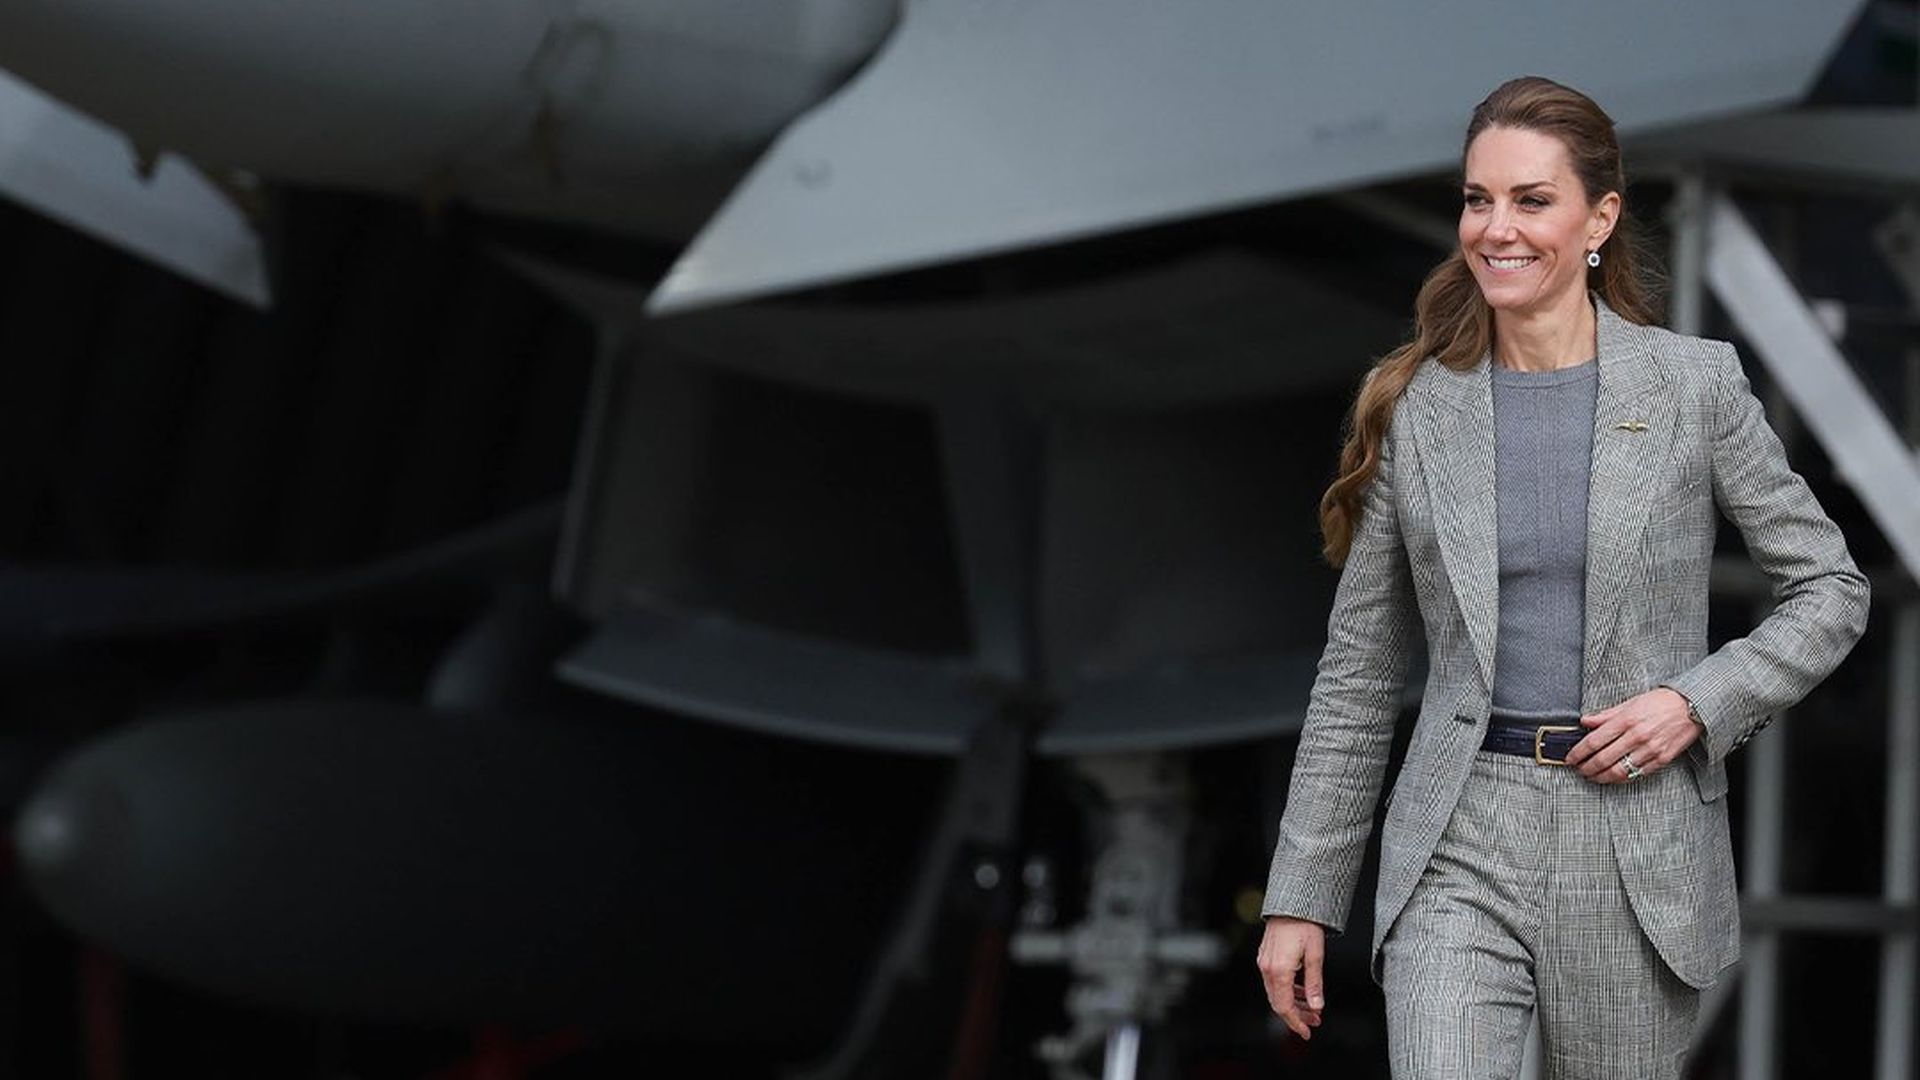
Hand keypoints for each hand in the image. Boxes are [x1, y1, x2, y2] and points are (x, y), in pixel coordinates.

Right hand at [1257, 916, 1325, 1039]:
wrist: (1292, 903)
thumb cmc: (1304, 924)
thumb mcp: (1315, 955)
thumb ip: (1315, 983)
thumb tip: (1317, 1006)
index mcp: (1279, 970)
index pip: (1284, 1006)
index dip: (1296, 1022)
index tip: (1307, 1032)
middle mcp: (1267, 968)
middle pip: (1278, 1002)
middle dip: (1297, 1015)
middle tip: (1315, 1021)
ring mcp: (1264, 962)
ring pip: (1276, 993)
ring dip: (1294, 1003)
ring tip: (1312, 1008)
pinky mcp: (1266, 957)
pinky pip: (1275, 981)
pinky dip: (1288, 990)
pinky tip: (1302, 991)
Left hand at [1565, 687, 1701, 783]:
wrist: (1692, 706)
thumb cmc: (1661, 702)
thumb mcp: (1631, 703)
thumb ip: (1606, 715)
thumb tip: (1585, 722)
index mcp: (1626, 720)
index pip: (1594, 741)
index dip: (1578, 752)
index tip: (1570, 758)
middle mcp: (1637, 736)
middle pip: (1603, 759)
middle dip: (1586, 768)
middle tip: (1579, 770)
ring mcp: (1650, 750)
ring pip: (1618, 771)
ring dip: (1601, 777)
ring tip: (1592, 776)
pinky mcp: (1662, 759)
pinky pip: (1637, 774)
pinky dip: (1621, 778)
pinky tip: (1612, 777)